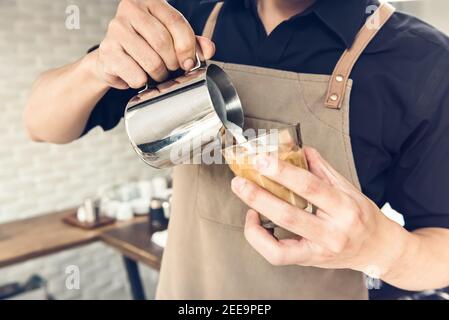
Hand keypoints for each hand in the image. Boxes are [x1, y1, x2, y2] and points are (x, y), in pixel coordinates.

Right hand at [94, 0, 215, 88]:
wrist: (113, 57)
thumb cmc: (146, 44)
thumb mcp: (172, 38)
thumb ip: (192, 41)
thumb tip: (209, 49)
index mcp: (149, 1)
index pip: (177, 22)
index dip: (188, 47)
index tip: (190, 62)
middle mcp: (129, 10)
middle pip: (163, 42)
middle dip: (173, 63)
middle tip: (171, 68)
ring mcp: (115, 31)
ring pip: (152, 62)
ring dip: (159, 75)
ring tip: (156, 73)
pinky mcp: (107, 53)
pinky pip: (137, 76)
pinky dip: (142, 82)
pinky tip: (138, 75)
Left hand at [231, 147, 410, 278]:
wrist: (378, 249)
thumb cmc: (363, 217)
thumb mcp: (348, 188)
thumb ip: (322, 169)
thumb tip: (299, 149)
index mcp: (344, 207)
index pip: (310, 187)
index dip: (283, 172)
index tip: (262, 161)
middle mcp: (333, 232)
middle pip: (289, 214)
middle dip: (259, 196)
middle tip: (240, 180)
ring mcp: (320, 250)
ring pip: (280, 241)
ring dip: (254, 220)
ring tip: (243, 197)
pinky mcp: (309, 260)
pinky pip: (278, 255)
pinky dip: (260, 239)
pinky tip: (255, 220)